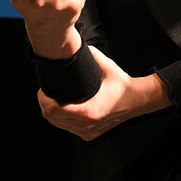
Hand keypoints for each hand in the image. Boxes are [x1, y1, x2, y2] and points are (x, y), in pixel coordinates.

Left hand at [38, 47, 170, 140]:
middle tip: (47, 92)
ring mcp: (87, 131)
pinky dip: (62, 120)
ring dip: (52, 113)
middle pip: (52, 119)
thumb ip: (92, 56)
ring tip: (54, 99)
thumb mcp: (108, 66)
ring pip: (58, 125)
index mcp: (88, 110)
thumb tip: (78, 46)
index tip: (44, 89)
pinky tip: (65, 109)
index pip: (53, 110)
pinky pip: (67, 128)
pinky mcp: (88, 134)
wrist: (137, 100)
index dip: (43, 99)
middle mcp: (86, 125)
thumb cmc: (122, 85)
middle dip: (45, 104)